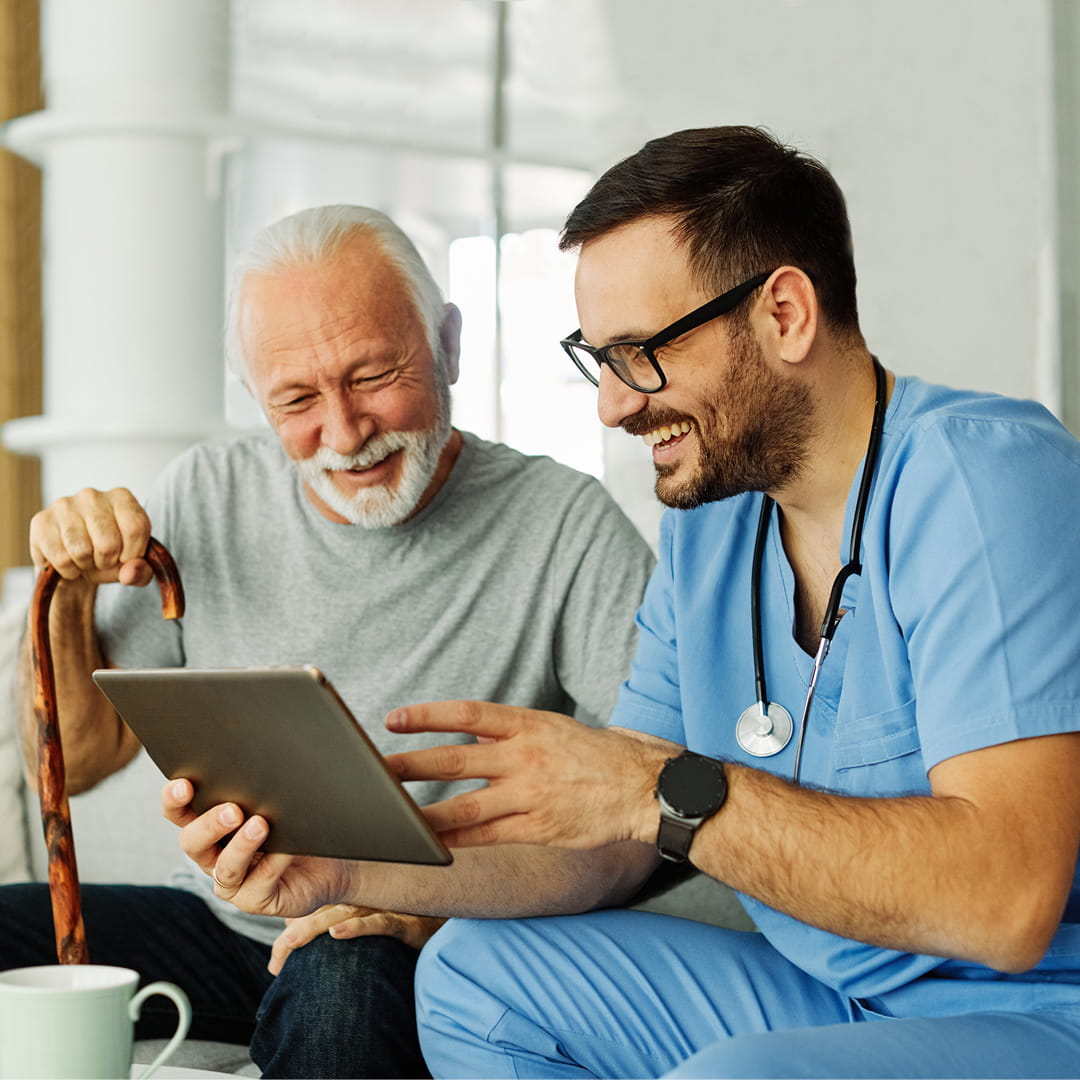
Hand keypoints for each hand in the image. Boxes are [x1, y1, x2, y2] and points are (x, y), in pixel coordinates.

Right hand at [29, 487, 153, 584]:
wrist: (74, 560)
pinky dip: (68, 570)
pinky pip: (60, 558)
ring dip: (86, 566)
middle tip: (101, 560)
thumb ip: (142, 571)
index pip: (136, 529)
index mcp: (121, 497)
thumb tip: (130, 573)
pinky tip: (69, 562)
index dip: (133, 554)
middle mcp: (92, 495)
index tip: (125, 558)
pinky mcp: (41, 521)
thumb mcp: (133, 565)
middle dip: (107, 562)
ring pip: (82, 551)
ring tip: (85, 560)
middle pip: (109, 544)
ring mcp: (64, 505)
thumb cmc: (109, 556)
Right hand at [162, 780, 353, 918]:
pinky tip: (287, 849)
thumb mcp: (277, 800)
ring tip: (260, 825)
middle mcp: (215, 855)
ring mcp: (235, 881)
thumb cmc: (299, 824)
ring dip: (240, 846)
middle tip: (233, 809)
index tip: (183, 785)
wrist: (331, 863)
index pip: (180, 813)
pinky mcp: (257, 900)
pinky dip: (273, 864)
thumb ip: (262, 783)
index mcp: (211, 826)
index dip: (174, 801)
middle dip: (209, 824)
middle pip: (192, 843)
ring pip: (224, 868)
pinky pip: (259, 884)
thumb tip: (266, 749)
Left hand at [268, 905, 446, 974]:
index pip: (312, 913)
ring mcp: (383, 908)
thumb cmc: (402, 921)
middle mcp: (363, 901)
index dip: (289, 935)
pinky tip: (338, 933)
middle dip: (295, 938)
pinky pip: (378, 923)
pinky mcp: (402, 921)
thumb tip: (292, 925)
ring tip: (290, 943)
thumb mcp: (364, 923)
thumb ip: (329, 919)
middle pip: (320, 914)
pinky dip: (358, 926)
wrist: (444, 922)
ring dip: (316, 929)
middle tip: (276, 963)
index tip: (276, 966)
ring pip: (343, 915)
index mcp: (351, 900)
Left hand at [384, 702, 678, 848]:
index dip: (427, 716)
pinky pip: (490, 841)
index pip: (468, 714)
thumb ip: (516, 734)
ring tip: (391, 821)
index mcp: (531, 725)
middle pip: (454, 762)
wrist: (651, 789)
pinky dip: (459, 846)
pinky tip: (434, 850)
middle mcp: (526, 757)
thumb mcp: (560, 729)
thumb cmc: (607, 756)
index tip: (394, 719)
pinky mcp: (540, 831)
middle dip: (409, 769)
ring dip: (423, 815)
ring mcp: (531, 796)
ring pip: (464, 808)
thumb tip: (475, 737)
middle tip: (373, 774)